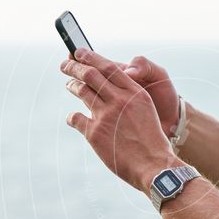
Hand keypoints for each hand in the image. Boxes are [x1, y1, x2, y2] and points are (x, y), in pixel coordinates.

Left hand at [61, 49, 180, 192]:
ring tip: (69, 84)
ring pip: (82, 92)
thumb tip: (109, 89)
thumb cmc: (152, 141)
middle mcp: (119, 100)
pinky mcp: (95, 133)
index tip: (79, 52)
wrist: (153, 166)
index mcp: (135, 93)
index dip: (91, 57)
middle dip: (74, 66)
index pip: (109, 67)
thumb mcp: (146, 111)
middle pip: (91, 75)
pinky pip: (76, 118)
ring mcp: (106, 116)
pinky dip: (72, 117)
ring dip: (72, 86)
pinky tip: (72, 119)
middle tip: (65, 64)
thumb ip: (128, 98)